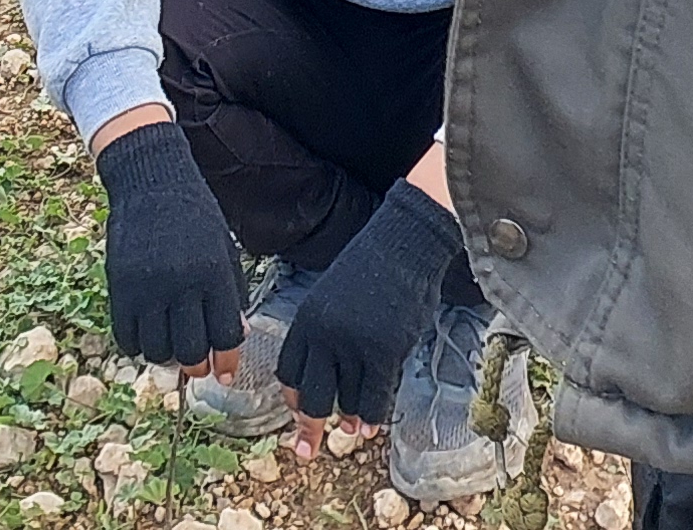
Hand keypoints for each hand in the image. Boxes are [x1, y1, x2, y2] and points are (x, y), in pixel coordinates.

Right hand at [93, 122, 245, 367]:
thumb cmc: (194, 214)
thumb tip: (236, 338)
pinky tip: (146, 333)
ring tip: (171, 343)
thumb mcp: (223, 248)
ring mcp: (147, 287)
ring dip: (166, 355)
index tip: (224, 373)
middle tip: (197, 365)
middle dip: (196, 365)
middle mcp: (181, 284)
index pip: (224, 334)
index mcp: (213, 274)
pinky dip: (138, 344)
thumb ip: (230, 293)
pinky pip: (127, 337)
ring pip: (157, 349)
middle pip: (190, 350)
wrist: (151, 180)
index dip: (227, 360)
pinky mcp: (120, 287)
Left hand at [280, 180, 460, 422]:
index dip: (294, 395)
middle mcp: (324, 336)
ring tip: (353, 432)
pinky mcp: (384, 353)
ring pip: (345, 401)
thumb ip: (324, 332)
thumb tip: (327, 371)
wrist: (403, 243)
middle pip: (311, 395)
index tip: (298, 410)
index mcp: (307, 320)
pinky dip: (372, 418)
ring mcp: (354, 346)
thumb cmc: (371, 266)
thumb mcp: (332, 296)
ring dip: (348, 421)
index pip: (289, 370)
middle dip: (308, 426)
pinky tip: (372, 428)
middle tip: (306, 449)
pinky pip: (374, 398)